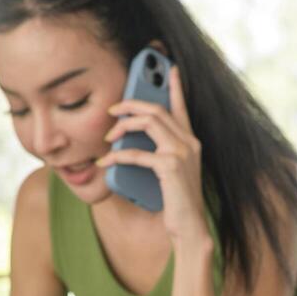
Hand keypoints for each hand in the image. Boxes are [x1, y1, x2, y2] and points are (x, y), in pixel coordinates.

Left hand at [96, 66, 211, 251]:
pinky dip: (117, 155)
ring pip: (149, 122)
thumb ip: (158, 154)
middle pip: (157, 110)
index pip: (181, 107)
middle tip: (113, 110)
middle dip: (131, 104)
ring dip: (123, 125)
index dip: (175, 85)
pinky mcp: (170, 167)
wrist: (189, 227)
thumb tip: (128, 142)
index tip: (168, 68)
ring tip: (108, 135)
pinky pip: (137, 153)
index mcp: (191, 142)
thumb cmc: (177, 202)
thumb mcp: (169, 173)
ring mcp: (182, 154)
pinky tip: (105, 160)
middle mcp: (190, 143)